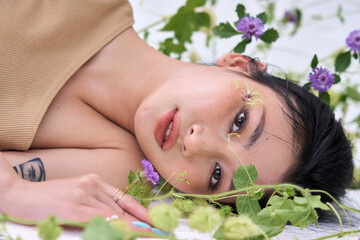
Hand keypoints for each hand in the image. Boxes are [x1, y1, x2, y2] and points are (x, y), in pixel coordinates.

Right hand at [0, 174, 151, 229]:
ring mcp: (84, 195)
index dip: (142, 211)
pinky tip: (131, 232)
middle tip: (159, 233)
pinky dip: (118, 227)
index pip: (124, 199)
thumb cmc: (47, 197)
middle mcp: (92, 185)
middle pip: (122, 209)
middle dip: (141, 223)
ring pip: (115, 215)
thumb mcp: (76, 194)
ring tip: (152, 235)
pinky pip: (101, 220)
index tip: (156, 222)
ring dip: (134, 228)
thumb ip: (95, 204)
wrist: (19, 194)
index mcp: (94, 181)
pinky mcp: (74, 207)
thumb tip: (117, 219)